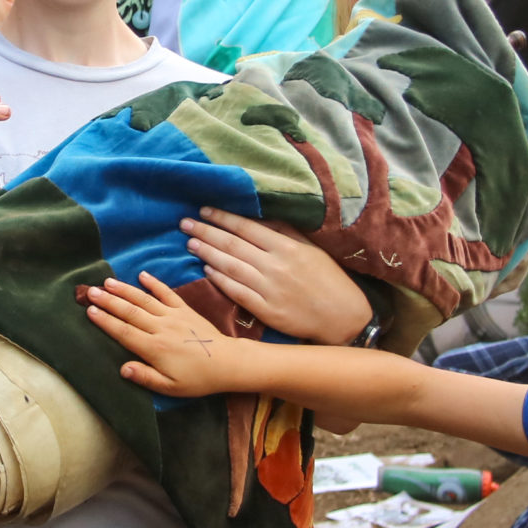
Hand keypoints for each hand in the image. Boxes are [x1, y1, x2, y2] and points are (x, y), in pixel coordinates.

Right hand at [84, 273, 246, 397]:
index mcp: (154, 348)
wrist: (227, 363)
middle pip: (129, 312)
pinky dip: (154, 283)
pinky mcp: (185, 310)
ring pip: (144, 300)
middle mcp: (161, 328)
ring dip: (124, 290)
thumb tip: (122, 369)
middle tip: (90, 291)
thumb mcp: (170, 387)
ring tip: (107, 282)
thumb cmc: (197, 379)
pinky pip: (167, 293)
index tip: (90, 310)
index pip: (123, 332)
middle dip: (108, 301)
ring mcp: (173, 316)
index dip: (105, 321)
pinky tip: (141, 275)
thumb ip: (145, 377)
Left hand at [184, 207, 372, 343]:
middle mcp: (276, 265)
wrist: (343, 317)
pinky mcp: (267, 310)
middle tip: (184, 223)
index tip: (204, 210)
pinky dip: (220, 280)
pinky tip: (207, 270)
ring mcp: (270, 289)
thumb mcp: (312, 249)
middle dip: (206, 232)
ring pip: (231, 267)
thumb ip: (286, 232)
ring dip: (207, 253)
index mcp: (287, 247)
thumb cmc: (329, 280)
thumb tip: (260, 216)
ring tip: (190, 243)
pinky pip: (237, 292)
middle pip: (233, 245)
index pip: (247, 228)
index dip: (222, 218)